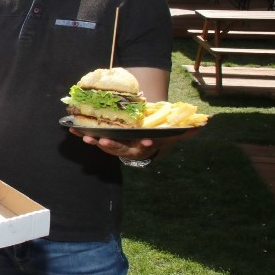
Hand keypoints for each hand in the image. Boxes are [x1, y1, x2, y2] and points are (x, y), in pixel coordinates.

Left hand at [69, 128, 198, 159]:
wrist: (139, 143)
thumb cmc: (154, 137)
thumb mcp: (169, 135)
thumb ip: (184, 132)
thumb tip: (204, 125)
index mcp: (143, 146)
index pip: (146, 147)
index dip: (146, 144)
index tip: (147, 141)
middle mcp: (128, 148)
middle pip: (120, 149)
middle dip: (112, 146)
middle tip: (104, 142)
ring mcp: (115, 146)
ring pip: (104, 146)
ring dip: (94, 142)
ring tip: (85, 137)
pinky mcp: (103, 140)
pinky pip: (92, 138)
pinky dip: (82, 134)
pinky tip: (71, 129)